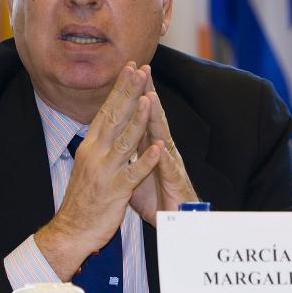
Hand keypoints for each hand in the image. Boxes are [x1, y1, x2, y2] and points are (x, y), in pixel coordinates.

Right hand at [35, 63, 161, 278]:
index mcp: (90, 146)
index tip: (130, 68)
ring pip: (124, 141)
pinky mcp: (114, 191)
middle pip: (114, 118)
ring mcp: (105, 172)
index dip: (119, 89)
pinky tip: (157, 147)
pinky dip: (145, 159)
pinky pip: (133, 173)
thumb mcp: (87, 164)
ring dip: (137, 120)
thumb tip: (105, 124)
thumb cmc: (82, 199)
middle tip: (140, 70)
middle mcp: (95, 153)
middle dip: (128, 93)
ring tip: (149, 100)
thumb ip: (98, 144)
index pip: (106, 111)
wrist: (70, 230)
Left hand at [129, 65, 198, 225]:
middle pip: (153, 118)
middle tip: (141, 70)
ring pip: (162, 137)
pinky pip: (167, 170)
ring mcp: (170, 164)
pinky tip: (160, 147)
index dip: (133, 94)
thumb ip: (129, 152)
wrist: (175, 222)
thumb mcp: (136, 171)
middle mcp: (162, 150)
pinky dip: (163, 159)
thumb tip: (116, 136)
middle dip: (146, 94)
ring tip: (149, 98)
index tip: (126, 72)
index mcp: (149, 146)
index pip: (139, 115)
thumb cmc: (156, 197)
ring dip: (156, 119)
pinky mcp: (174, 183)